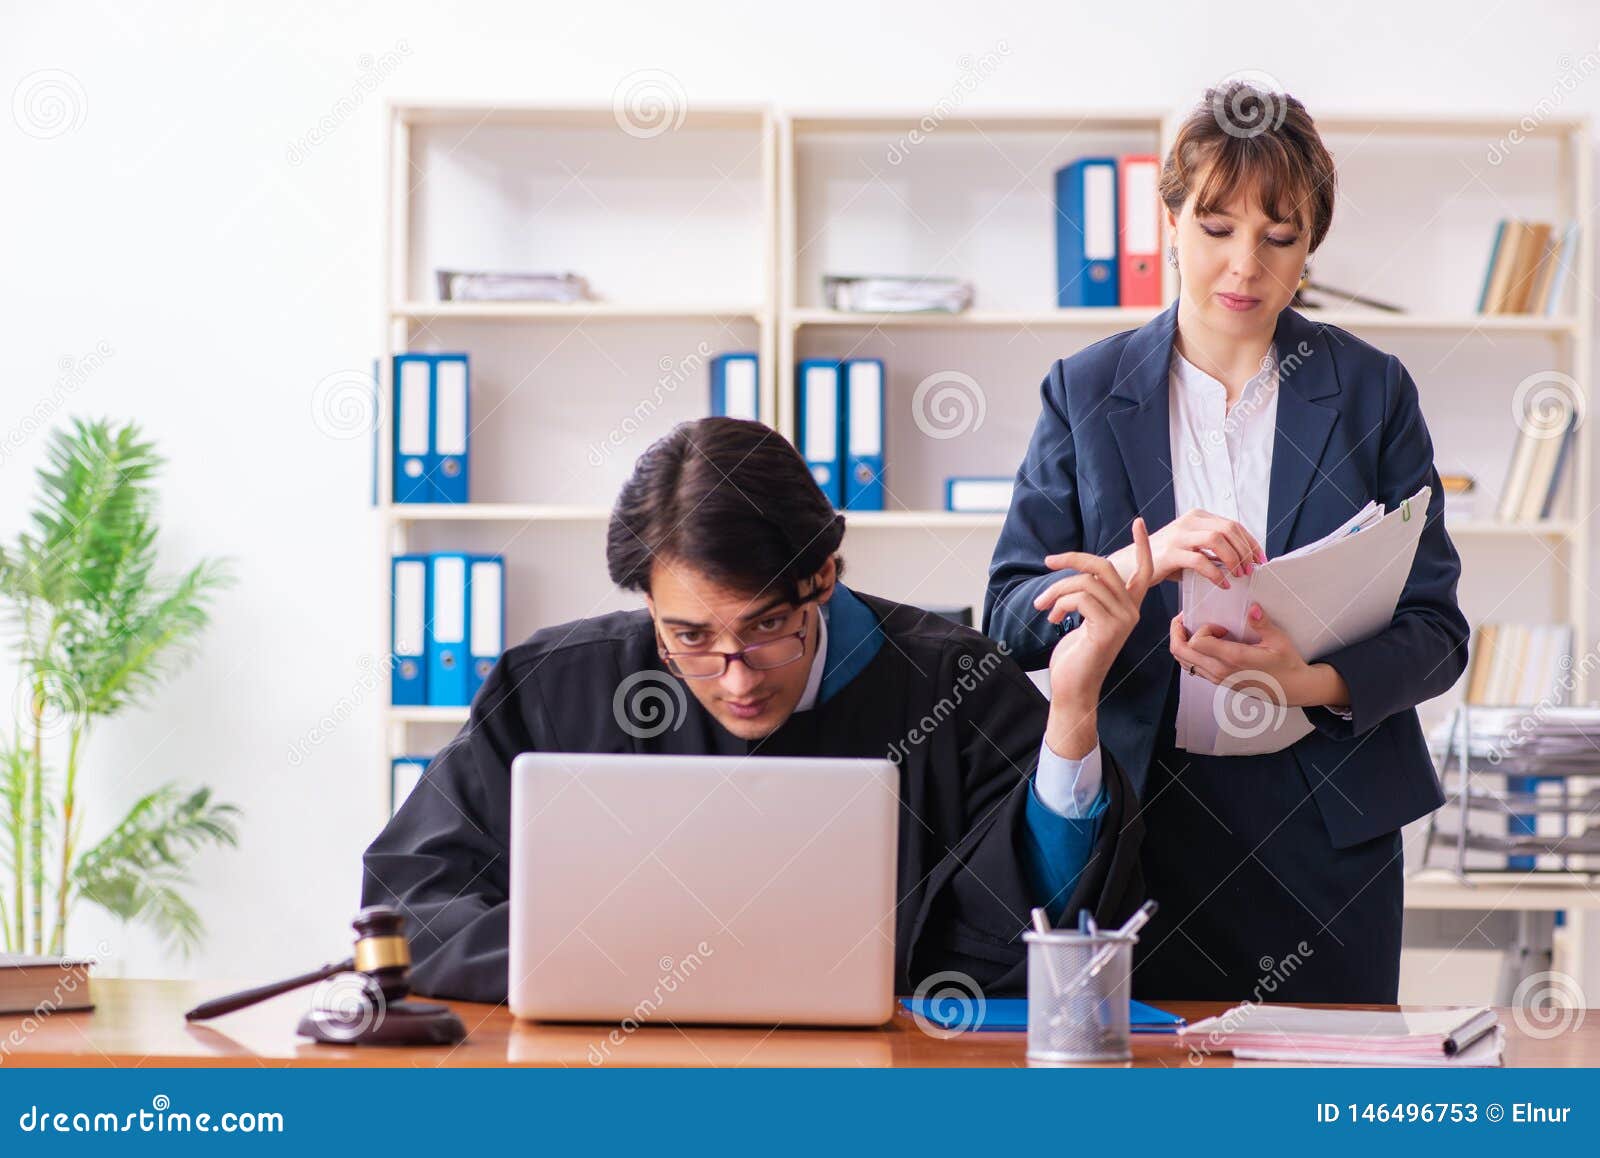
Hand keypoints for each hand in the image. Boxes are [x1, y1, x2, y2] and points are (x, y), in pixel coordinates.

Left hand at [1042, 518, 1155, 756]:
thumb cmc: (1076, 656)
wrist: (1073, 688)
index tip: (1138, 521)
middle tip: (1049, 562)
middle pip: (1104, 567)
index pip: (1144, 571)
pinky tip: (1052, 619)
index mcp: (1128, 608)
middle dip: (1073, 559)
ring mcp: (1122, 621)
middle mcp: (1131, 612)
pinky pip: (1080, 598)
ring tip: (1043, 607)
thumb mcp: (1084, 619)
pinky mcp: (1108, 630)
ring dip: (1056, 590)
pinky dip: (1059, 604)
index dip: (1142, 547)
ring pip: (1086, 582)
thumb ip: (1089, 597)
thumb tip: (1077, 575)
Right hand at [1105, 509, 1265, 590]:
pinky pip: (1200, 561)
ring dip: (1233, 558)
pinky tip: (1222, 584)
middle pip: (1228, 529)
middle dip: (1245, 550)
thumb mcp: (1191, 547)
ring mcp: (1178, 536)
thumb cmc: (1165, 559)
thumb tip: (1243, 559)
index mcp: (1196, 516)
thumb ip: (1212, 549)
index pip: (1232, 524)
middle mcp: (1188, 521)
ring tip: (1239, 575)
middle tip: (1251, 569)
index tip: (1261, 559)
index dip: (1250, 542)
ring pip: (1217, 540)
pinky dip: (1216, 574)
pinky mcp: (1170, 553)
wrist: (1131, 565)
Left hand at [1169, 602, 1348, 708]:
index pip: (1198, 642)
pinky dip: (1189, 653)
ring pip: (1183, 661)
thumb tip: (1253, 608)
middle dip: (1177, 632)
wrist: (1292, 689)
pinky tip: (1204, 643)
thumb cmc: (1286, 664)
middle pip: (1181, 652)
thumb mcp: (1279, 641)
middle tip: (1184, 619)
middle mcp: (1220, 670)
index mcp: (1234, 659)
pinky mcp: (1218, 682)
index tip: (1218, 624)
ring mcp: (1217, 678)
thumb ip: (1262, 624)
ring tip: (1192, 629)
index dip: (1201, 628)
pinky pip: (1193, 667)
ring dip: (1181, 643)